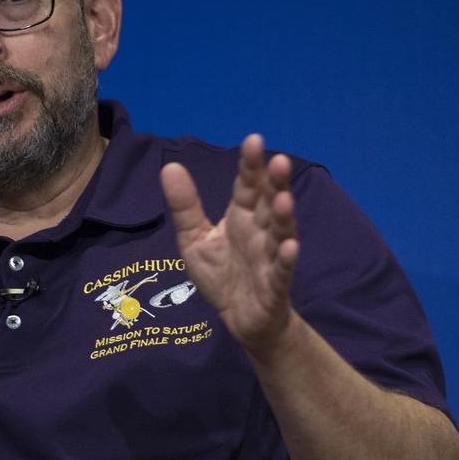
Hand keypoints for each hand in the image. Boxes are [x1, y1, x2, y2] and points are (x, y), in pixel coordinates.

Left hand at [160, 134, 298, 356]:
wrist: (241, 319)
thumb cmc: (221, 275)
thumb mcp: (194, 240)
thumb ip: (185, 206)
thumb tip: (169, 165)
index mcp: (241, 216)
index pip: (248, 186)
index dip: (251, 166)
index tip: (253, 140)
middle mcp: (260, 231)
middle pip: (270, 203)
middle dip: (275, 183)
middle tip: (280, 160)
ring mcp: (270, 257)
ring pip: (280, 232)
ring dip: (284, 216)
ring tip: (285, 198)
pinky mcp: (275, 286)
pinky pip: (282, 271)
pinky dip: (286, 259)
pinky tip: (289, 246)